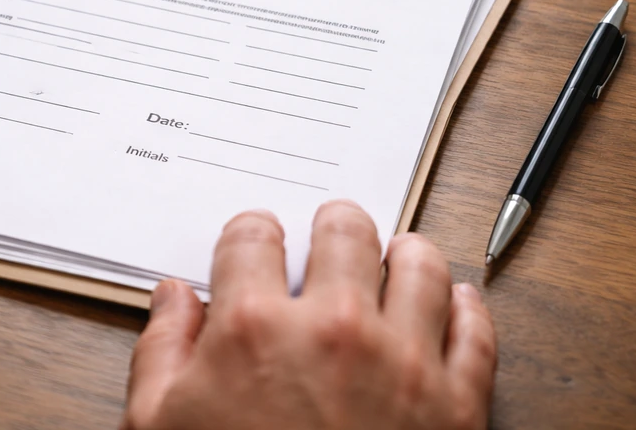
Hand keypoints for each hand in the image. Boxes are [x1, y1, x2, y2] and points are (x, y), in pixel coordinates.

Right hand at [124, 202, 496, 429]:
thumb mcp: (158, 428)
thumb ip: (160, 350)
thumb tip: (174, 297)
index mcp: (255, 328)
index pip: (253, 234)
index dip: (251, 232)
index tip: (256, 241)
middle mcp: (334, 329)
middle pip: (344, 229)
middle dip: (331, 225)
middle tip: (330, 236)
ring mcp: (404, 363)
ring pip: (420, 263)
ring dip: (402, 253)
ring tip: (392, 260)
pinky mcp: (458, 406)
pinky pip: (476, 330)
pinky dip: (465, 306)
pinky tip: (451, 302)